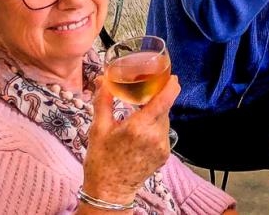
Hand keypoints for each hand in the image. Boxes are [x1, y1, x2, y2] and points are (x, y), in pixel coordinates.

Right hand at [81, 76, 177, 206]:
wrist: (109, 192)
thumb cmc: (101, 161)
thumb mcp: (98, 129)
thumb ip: (104, 101)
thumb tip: (104, 80)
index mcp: (139, 126)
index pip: (166, 99)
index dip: (170, 85)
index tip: (170, 77)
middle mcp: (155, 135)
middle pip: (164, 108)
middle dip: (155, 101)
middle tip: (142, 97)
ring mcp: (162, 146)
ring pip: (164, 121)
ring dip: (154, 115)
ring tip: (136, 120)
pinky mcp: (164, 155)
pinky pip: (163, 134)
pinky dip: (154, 129)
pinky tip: (140, 136)